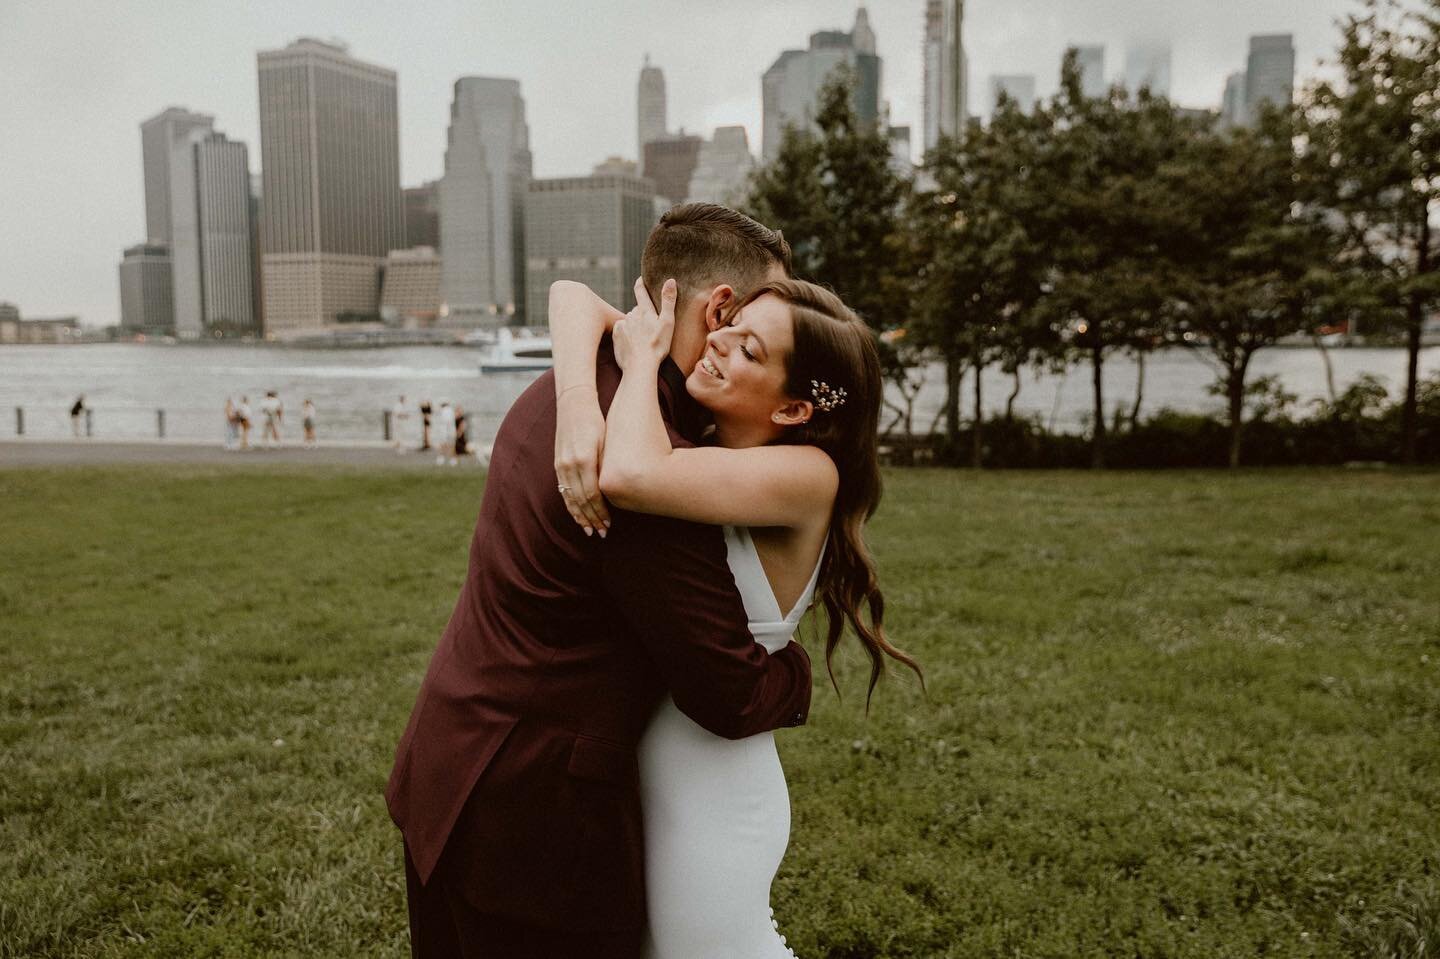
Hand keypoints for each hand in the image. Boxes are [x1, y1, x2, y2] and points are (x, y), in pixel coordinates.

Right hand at [554, 386, 610, 536]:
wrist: (574, 403)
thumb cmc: (597, 420)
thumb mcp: (606, 440)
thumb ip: (605, 465)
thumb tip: (611, 490)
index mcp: (583, 459)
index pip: (592, 495)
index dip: (600, 512)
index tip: (609, 525)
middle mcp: (569, 465)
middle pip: (580, 500)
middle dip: (591, 519)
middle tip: (601, 533)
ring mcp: (561, 464)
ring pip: (569, 498)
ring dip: (579, 516)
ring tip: (589, 530)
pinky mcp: (558, 463)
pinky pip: (562, 490)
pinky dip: (570, 505)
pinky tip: (576, 514)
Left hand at [612, 278, 675, 371]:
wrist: (640, 365)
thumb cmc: (657, 346)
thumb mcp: (667, 322)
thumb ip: (668, 301)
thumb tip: (670, 280)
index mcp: (645, 311)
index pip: (640, 291)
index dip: (640, 283)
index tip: (641, 279)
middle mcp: (631, 315)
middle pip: (637, 310)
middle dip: (642, 314)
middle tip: (650, 326)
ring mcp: (622, 325)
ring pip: (629, 321)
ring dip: (634, 325)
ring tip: (643, 338)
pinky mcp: (616, 336)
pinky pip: (621, 330)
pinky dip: (626, 334)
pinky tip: (633, 343)